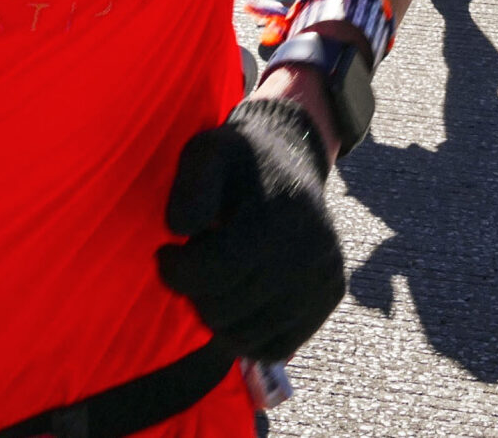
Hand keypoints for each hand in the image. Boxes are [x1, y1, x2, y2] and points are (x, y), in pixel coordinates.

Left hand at [157, 100, 344, 362]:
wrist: (293, 159)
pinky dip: (248, 335)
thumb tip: (182, 230)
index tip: (166, 252)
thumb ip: (190, 186)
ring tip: (218, 281)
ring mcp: (325, 277)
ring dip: (217, 317)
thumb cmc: (240, 161)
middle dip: (195, 293)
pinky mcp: (331, 295)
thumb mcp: (207, 151)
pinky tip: (240, 301)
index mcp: (278, 215)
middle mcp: (310, 251)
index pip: (213, 272)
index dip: (175, 271)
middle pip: (225, 310)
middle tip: (196, 265)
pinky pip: (276, 346)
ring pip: (246, 337)